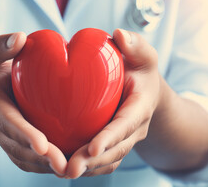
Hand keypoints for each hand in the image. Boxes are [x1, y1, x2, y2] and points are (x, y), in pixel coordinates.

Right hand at [0, 32, 66, 175]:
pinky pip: (28, 159)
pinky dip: (45, 165)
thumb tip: (20, 38)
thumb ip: (1, 45)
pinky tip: (68, 164)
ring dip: (45, 167)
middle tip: (65, 165)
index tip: (43, 145)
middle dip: (40, 158)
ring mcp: (3, 138)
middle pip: (17, 147)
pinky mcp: (13, 144)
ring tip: (71, 168)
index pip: (7, 121)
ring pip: (23, 159)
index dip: (24, 134)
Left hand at [65, 29, 161, 177]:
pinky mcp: (114, 144)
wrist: (146, 91)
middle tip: (68, 169)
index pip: (126, 124)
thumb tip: (119, 35)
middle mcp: (134, 128)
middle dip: (92, 161)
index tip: (91, 148)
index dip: (110, 137)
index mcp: (140, 107)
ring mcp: (125, 139)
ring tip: (62, 171)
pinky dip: (87, 167)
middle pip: (115, 150)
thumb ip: (135, 45)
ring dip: (87, 169)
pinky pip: (103, 161)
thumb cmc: (141, 71)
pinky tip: (63, 166)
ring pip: (108, 160)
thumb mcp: (143, 55)